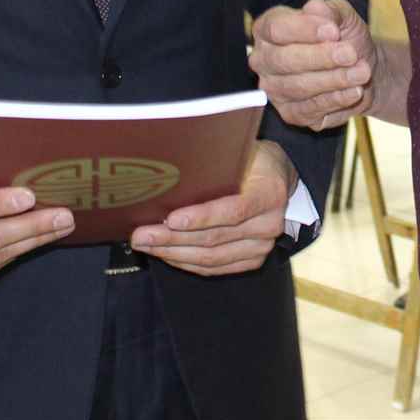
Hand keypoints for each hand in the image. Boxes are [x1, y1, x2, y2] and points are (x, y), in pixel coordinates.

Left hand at [131, 140, 294, 275]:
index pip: (233, 210)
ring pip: (212, 258)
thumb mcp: (239, 152)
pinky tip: (166, 254)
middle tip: (142, 235)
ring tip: (146, 245)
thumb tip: (169, 167)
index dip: (202, 217)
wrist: (278, 179)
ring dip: (174, 254)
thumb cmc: (251, 160)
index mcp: (269, 192)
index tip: (171, 219)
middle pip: (216, 238)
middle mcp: (269, 223)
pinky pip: (215, 267)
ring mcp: (262, 246)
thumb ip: (215, 162)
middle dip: (173, 239)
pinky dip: (187, 263)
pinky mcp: (252, 260)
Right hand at [250, 0, 375, 129]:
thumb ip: (329, 10)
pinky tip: (355, 90)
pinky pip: (311, 109)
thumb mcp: (342, 15)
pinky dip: (336, 99)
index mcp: (268, 29)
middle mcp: (264, 60)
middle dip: (321, 57)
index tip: (333, 31)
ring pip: (299, 87)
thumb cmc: (344, 37)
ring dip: (334, 79)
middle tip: (350, 54)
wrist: (360, 67)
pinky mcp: (291, 113)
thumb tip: (316, 7)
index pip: (276, 29)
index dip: (305, 30)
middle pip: (284, 60)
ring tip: (362, 72)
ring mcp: (274, 89)